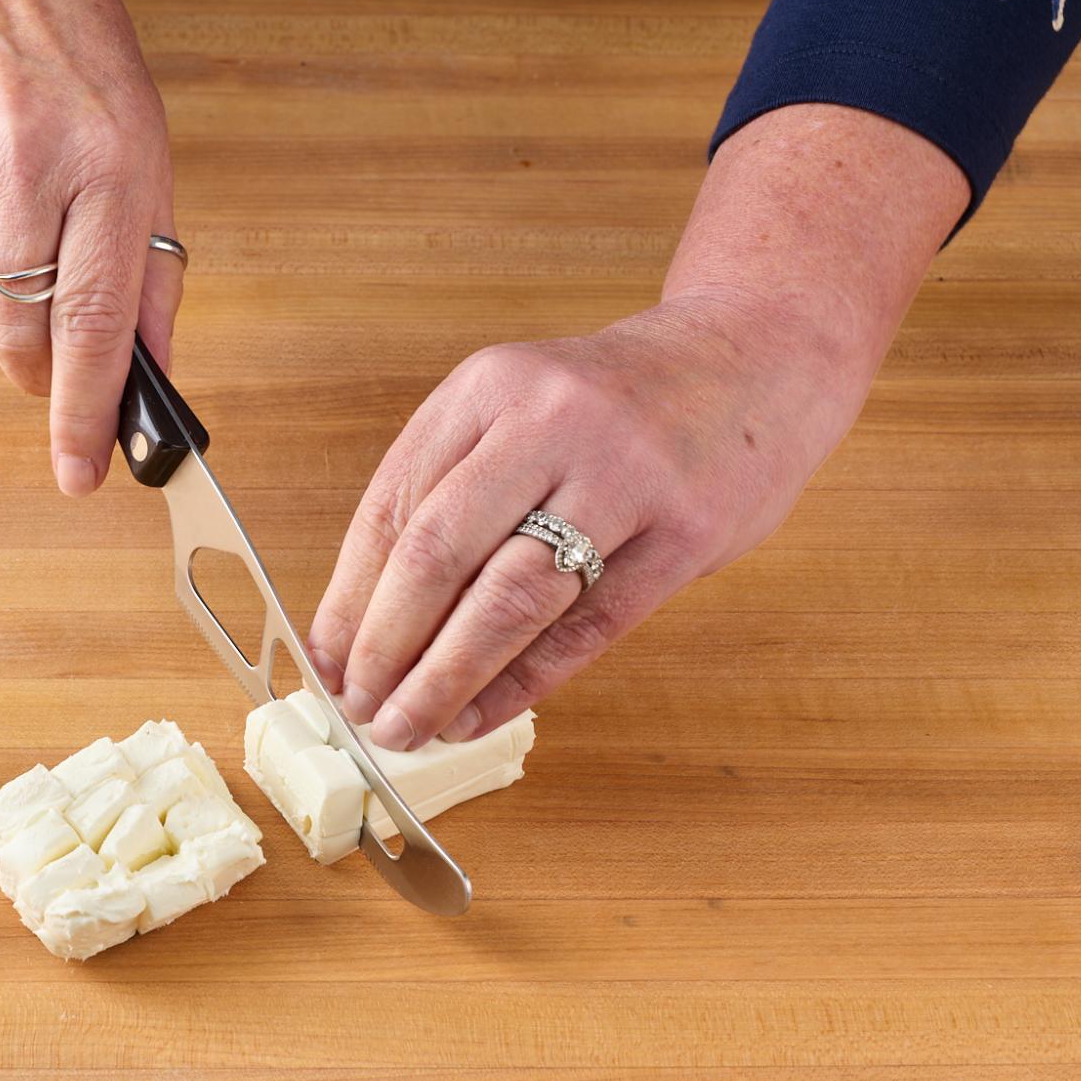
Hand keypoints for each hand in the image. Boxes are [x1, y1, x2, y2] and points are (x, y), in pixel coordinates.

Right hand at [0, 0, 178, 495]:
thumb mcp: (148, 164)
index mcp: (107, 170)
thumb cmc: (83, 74)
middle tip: (60, 371)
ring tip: (28, 248)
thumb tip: (152, 378)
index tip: (82, 474)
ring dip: (5, 319)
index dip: (85, 411)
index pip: (93, 323)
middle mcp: (24, 171)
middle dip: (43, 377)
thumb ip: (151, 278)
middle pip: (22, 334)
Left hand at [303, 103, 965, 750]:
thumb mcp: (519, 410)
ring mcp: (623, 473)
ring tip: (408, 727)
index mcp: (487, 388)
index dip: (348, 597)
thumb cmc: (617, 404)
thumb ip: (451, 492)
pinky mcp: (686, 530)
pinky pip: (588, 627)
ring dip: (445, 676)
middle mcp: (547, 419)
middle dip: (385, 645)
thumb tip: (363, 618)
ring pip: (509, 597)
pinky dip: (524, 681)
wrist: (760, 352)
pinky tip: (483, 714)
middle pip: (437, 553)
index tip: (320, 661)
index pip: (392, 508)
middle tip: (358, 707)